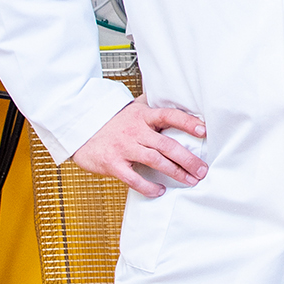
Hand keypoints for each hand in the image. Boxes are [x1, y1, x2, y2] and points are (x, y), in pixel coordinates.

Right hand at [69, 101, 207, 198]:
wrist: (80, 128)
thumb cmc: (111, 121)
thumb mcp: (132, 107)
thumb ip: (151, 103)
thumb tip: (173, 93)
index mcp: (142, 116)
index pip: (169, 116)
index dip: (187, 122)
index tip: (203, 131)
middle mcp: (135, 131)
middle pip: (167, 145)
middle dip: (188, 159)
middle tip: (202, 170)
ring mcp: (124, 147)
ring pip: (155, 161)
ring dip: (176, 172)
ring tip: (190, 180)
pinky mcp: (113, 164)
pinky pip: (134, 178)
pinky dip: (149, 186)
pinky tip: (159, 190)